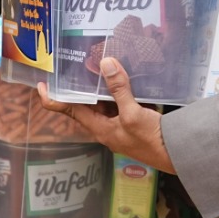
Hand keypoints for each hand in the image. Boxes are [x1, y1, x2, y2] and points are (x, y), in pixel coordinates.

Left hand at [36, 57, 174, 173]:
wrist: (177, 154)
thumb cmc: (151, 140)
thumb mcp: (133, 114)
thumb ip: (119, 89)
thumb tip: (106, 64)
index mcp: (100, 128)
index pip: (70, 111)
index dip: (53, 100)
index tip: (41, 86)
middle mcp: (107, 127)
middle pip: (87, 103)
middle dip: (81, 85)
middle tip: (75, 63)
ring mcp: (121, 124)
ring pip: (105, 101)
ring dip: (102, 84)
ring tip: (98, 63)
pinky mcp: (135, 120)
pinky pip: (122, 102)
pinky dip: (121, 88)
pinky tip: (125, 75)